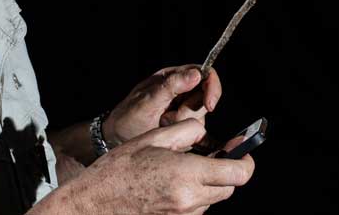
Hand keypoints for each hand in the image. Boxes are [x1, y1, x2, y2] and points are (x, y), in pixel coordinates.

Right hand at [41, 119, 253, 214]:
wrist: (92, 204)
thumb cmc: (118, 169)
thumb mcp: (153, 138)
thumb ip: (187, 131)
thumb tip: (206, 132)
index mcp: (187, 174)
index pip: (239, 174)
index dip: (246, 161)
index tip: (242, 152)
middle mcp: (190, 200)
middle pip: (229, 188)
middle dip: (226, 172)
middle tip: (211, 157)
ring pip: (212, 200)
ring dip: (207, 185)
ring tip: (181, 171)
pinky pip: (195, 210)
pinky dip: (192, 198)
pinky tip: (171, 186)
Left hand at [102, 65, 221, 146]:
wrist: (115, 142)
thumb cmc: (126, 118)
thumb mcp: (147, 102)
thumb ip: (170, 87)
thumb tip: (195, 74)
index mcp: (172, 77)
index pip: (204, 73)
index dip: (212, 87)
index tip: (209, 105)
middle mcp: (180, 91)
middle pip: (205, 96)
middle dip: (190, 111)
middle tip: (168, 119)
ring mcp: (183, 109)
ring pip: (201, 116)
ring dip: (182, 124)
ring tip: (161, 125)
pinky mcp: (184, 127)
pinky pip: (197, 132)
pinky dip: (187, 137)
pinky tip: (171, 138)